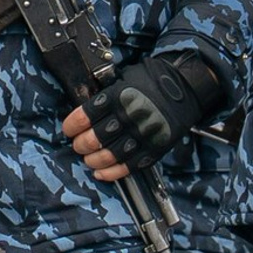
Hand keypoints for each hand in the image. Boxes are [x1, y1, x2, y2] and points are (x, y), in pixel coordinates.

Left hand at [62, 47, 229, 180]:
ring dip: (94, 160)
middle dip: (81, 145)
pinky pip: (130, 165)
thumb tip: (84, 112)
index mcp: (119, 96)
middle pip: (95, 138)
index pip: (87, 114)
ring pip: (110, 155)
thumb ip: (106, 95)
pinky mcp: (155, 148)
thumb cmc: (151, 81)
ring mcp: (143, 134)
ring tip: (88, 159)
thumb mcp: (124, 79)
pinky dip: (113, 172)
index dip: (72, 125)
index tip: (67, 129)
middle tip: (77, 145)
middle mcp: (130, 116)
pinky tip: (101, 173)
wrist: (185, 87)